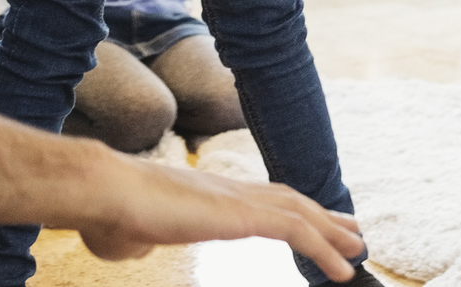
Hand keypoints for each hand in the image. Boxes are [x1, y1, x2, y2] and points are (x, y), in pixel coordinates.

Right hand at [74, 159, 363, 280]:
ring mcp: (235, 199)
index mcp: (205, 194)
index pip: (258, 197)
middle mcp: (226, 190)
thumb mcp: (128, 234)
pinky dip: (324, 249)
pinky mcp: (240, 216)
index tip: (308, 220)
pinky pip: (295, 233)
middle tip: (350, 231)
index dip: (287, 209)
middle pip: (287, 198)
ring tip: (356, 252)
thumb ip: (141, 238)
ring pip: (298, 212)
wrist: (104, 191)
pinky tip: (341, 270)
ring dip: (331, 233)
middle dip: (321, 216)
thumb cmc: (106, 213)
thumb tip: (138, 244)